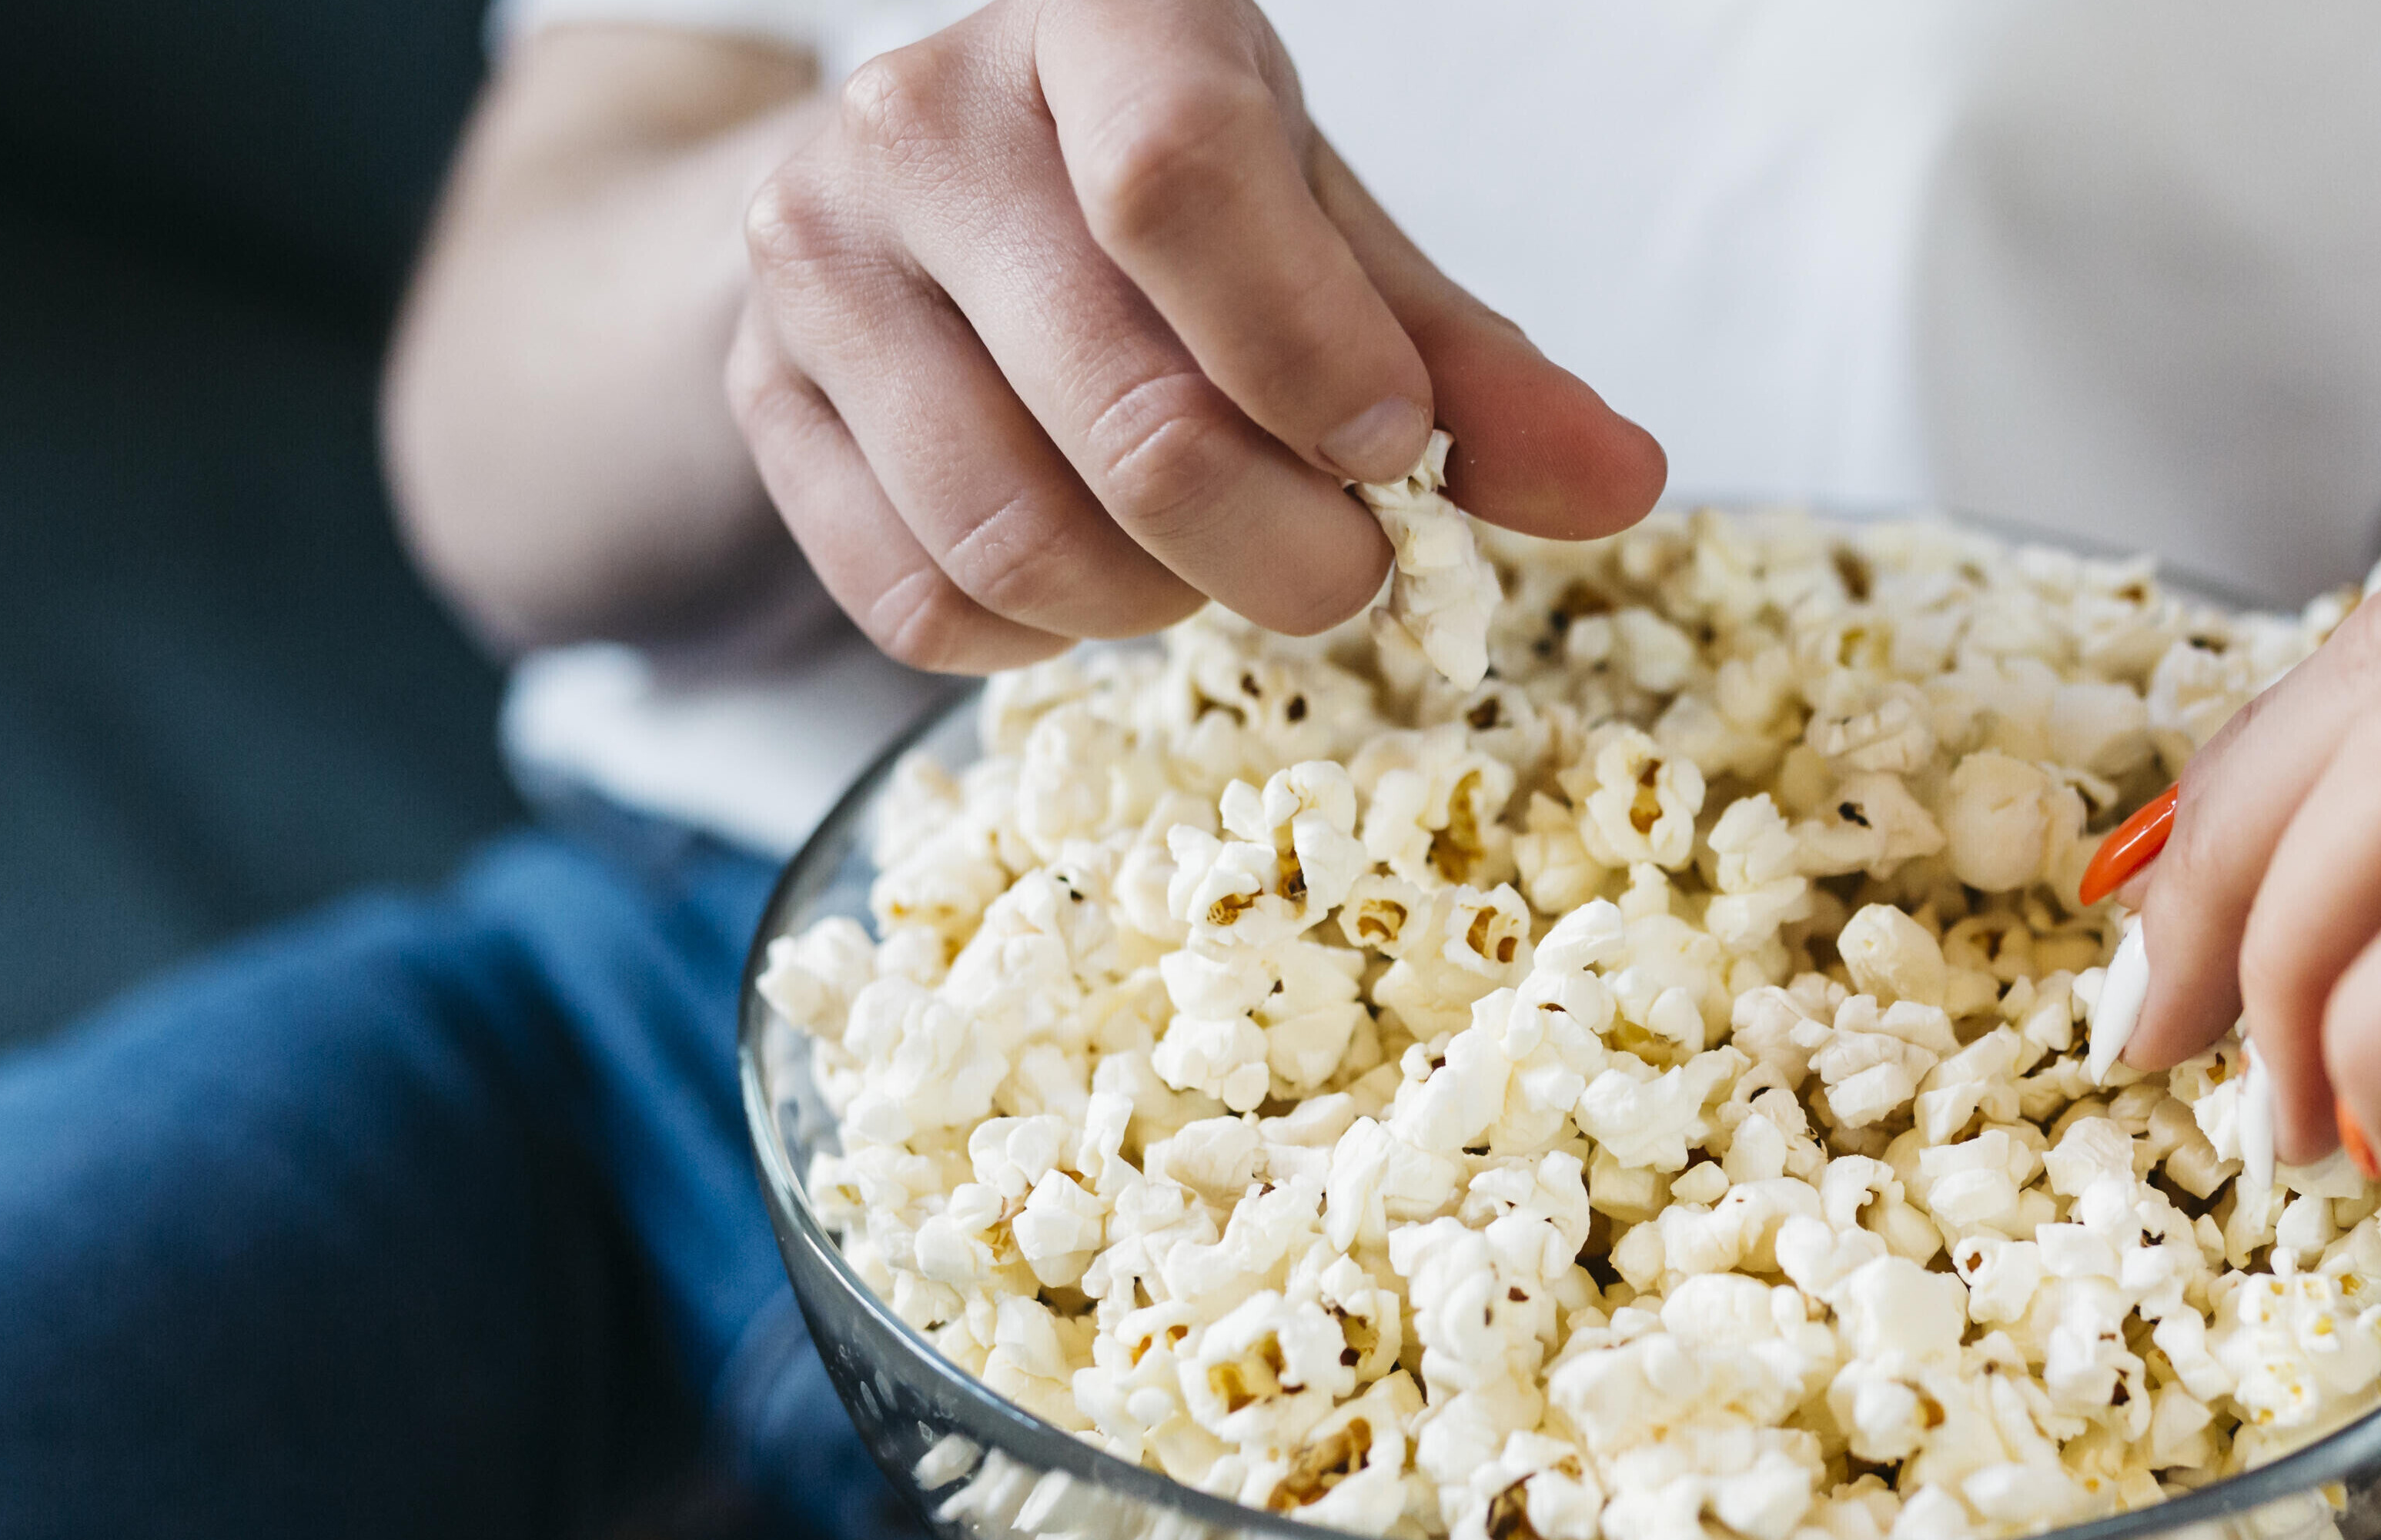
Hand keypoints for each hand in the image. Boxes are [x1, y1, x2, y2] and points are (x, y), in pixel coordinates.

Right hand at [727, 0, 1662, 670]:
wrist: (919, 206)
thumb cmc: (1163, 207)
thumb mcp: (1323, 235)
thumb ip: (1464, 364)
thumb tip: (1617, 485)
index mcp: (1098, 26)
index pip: (1183, 182)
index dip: (1310, 355)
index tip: (1396, 453)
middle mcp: (923, 122)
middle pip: (1126, 410)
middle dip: (1281, 545)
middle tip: (1346, 571)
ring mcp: (814, 264)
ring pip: (1018, 537)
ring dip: (1159, 603)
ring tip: (1211, 555)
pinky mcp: (763, 404)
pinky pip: (922, 605)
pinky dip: (1040, 638)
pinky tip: (1091, 564)